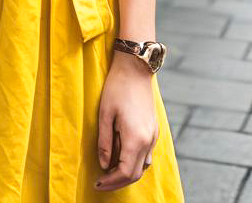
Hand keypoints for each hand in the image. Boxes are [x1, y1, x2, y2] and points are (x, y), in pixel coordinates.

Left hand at [95, 51, 158, 190]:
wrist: (136, 68)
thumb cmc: (117, 88)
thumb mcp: (105, 115)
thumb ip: (105, 143)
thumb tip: (104, 165)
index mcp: (135, 139)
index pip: (124, 173)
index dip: (110, 182)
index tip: (97, 183)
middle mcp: (148, 140)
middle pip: (135, 173)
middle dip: (118, 181)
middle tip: (101, 181)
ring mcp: (153, 135)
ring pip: (143, 165)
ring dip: (127, 172)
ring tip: (110, 170)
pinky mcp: (154, 129)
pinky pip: (146, 154)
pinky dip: (135, 161)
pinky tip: (122, 155)